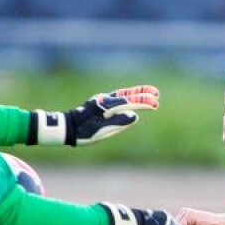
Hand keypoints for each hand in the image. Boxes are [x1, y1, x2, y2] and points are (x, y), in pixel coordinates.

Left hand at [31, 86, 159, 145]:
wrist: (67, 127)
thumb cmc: (83, 131)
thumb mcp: (101, 130)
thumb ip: (119, 122)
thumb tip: (134, 115)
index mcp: (105, 106)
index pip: (128, 102)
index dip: (142, 103)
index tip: (155, 104)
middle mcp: (104, 99)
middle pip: (127, 94)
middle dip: (142, 94)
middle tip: (157, 94)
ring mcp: (103, 100)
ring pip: (123, 94)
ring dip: (137, 93)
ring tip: (150, 93)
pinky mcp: (101, 103)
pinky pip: (118, 98)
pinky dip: (129, 96)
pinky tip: (134, 99)